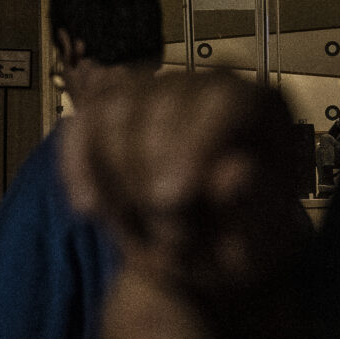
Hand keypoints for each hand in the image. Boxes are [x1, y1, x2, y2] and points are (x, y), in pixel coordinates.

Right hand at [61, 71, 304, 301]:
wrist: (210, 253)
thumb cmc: (245, 244)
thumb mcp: (262, 242)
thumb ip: (254, 207)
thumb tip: (236, 171)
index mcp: (259, 107)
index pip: (222, 99)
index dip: (192, 143)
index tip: (170, 199)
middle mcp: (208, 85)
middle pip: (161, 100)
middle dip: (151, 175)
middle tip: (171, 240)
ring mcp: (159, 92)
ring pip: (115, 108)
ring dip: (118, 177)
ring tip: (147, 233)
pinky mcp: (115, 111)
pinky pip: (82, 124)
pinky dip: (78, 166)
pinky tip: (89, 210)